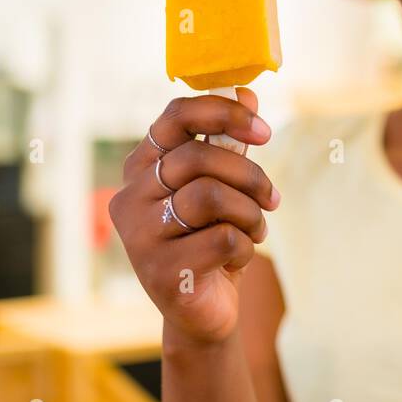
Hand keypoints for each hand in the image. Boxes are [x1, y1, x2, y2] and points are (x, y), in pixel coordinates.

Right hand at [109, 89, 277, 345]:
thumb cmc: (210, 239)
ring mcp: (138, 236)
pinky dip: (245, 247)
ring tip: (256, 229)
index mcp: (142, 166)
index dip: (224, 113)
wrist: (201, 311)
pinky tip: (238, 258)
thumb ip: (228, 141)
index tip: (264, 131)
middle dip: (250, 175)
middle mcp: (130, 196)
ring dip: (250, 213)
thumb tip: (247, 89)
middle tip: (272, 197)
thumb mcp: (222, 186)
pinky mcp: (160, 273)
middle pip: (199, 158)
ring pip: (211, 197)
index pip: (176, 116)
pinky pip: (222, 239)